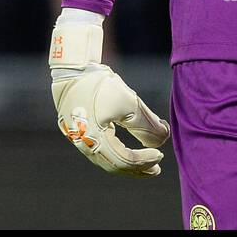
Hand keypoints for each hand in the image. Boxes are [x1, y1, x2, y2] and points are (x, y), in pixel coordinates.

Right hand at [49, 14, 169, 176]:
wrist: (74, 68)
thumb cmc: (101, 85)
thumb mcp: (129, 103)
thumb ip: (147, 125)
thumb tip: (163, 140)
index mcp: (94, 141)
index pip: (124, 160)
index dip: (144, 160)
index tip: (161, 153)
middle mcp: (83, 144)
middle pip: (114, 165)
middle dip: (137, 168)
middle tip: (156, 168)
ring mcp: (78, 138)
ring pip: (107, 159)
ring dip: (128, 162)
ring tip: (146, 163)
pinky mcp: (78, 130)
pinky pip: (100, 149)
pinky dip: (117, 152)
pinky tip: (127, 148)